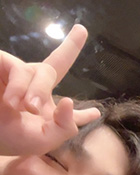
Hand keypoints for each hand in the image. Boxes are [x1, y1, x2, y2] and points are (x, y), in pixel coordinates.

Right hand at [0, 24, 99, 156]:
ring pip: (47, 71)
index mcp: (45, 114)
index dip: (81, 113)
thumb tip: (69, 101)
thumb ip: (65, 127)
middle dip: (70, 48)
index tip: (95, 113)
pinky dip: (21, 88)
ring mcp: (19, 76)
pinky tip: (12, 102)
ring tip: (28, 108)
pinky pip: (23, 70)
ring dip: (39, 91)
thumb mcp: (41, 141)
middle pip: (57, 64)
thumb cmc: (5, 138)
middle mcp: (33, 90)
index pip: (67, 111)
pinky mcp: (4, 65)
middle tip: (82, 32)